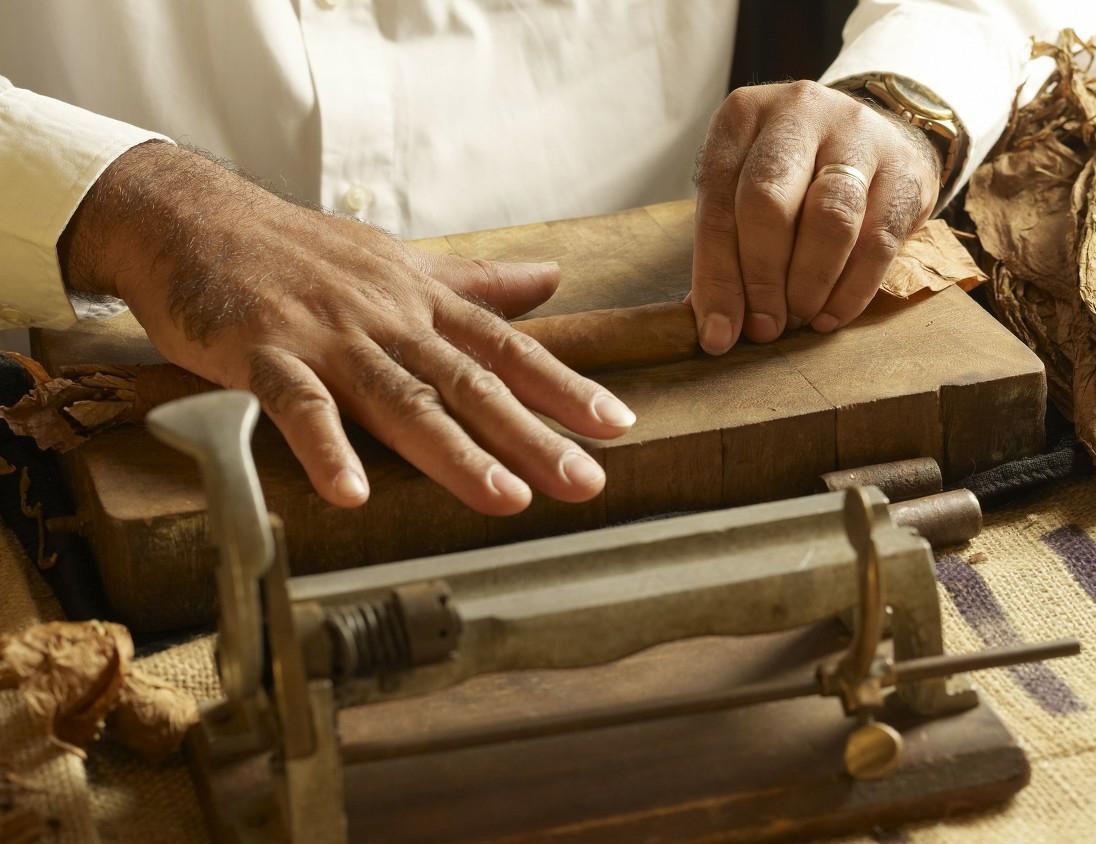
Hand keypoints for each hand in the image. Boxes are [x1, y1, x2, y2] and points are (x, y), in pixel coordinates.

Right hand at [58, 142, 635, 513]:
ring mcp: (327, 336)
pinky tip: (350, 494)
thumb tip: (551, 278)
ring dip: (454, 451)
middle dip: (531, 434)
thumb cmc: (301, 249)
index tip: (617, 426)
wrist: (193, 216)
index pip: (506, 349)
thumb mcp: (400, 261)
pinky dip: (324, 448)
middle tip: (586, 482)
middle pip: (469, 383)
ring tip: (505, 498)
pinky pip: (299, 404)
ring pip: (401, 398)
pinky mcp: (263, 352)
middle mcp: (388, 320)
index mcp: (422, 303)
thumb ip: (475, 282)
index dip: (564, 387)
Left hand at [691, 81, 941, 352]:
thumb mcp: (745, 194)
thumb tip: (713, 327)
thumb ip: (724, 251)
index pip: (718, 201)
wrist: (877, 139)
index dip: (716, 275)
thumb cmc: (794, 178)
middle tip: (764, 327)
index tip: (719, 333)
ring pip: (830, 218)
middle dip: (762, 277)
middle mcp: (798, 111)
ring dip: (810, 283)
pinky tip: (832, 315)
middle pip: (769, 200)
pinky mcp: (904, 169)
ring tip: (800, 318)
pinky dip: (851, 290)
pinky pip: (878, 240)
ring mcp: (857, 134)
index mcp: (743, 118)